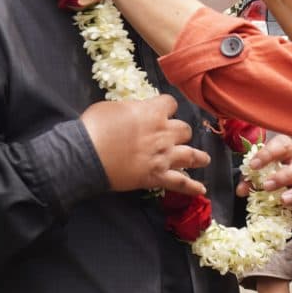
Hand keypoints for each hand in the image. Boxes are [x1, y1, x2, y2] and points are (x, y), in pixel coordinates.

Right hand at [81, 95, 210, 196]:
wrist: (87, 154)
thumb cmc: (95, 127)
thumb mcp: (113, 107)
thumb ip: (131, 109)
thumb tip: (137, 113)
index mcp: (152, 112)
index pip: (170, 103)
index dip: (166, 107)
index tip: (162, 111)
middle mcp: (163, 133)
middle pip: (185, 129)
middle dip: (180, 132)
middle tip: (174, 137)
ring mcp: (163, 156)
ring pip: (191, 155)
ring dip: (198, 157)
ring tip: (204, 159)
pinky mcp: (157, 176)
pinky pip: (181, 183)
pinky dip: (192, 187)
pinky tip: (201, 189)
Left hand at [236, 134, 291, 223]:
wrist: (279, 183)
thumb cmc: (269, 171)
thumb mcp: (256, 172)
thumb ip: (249, 178)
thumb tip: (242, 190)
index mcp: (289, 149)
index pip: (282, 145)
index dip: (268, 154)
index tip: (253, 165)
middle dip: (285, 176)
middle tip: (268, 186)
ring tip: (283, 200)